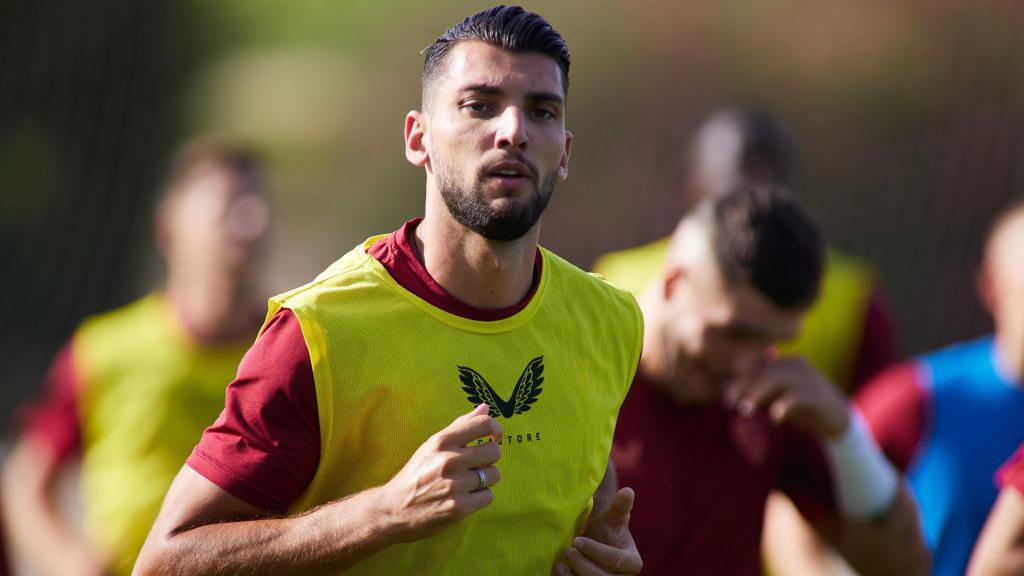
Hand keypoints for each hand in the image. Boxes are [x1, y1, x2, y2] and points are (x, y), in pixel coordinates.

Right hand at [378, 404, 501, 542]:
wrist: (393, 510)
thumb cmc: (416, 475)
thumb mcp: (432, 445)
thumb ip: (460, 426)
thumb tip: (485, 408)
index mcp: (442, 441)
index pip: (483, 424)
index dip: (496, 429)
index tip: (494, 437)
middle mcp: (449, 460)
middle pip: (494, 451)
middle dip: (489, 459)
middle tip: (476, 465)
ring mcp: (455, 485)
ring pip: (493, 475)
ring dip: (485, 480)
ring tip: (467, 483)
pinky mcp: (459, 507)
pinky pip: (488, 496)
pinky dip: (480, 497)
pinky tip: (465, 497)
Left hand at [555, 488, 641, 575]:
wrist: (595, 548)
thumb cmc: (606, 533)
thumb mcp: (612, 519)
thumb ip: (620, 507)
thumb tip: (628, 491)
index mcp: (632, 562)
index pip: (617, 560)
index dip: (597, 551)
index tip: (577, 540)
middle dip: (584, 566)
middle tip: (568, 551)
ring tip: (561, 563)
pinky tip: (560, 571)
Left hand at [724, 356, 849, 438]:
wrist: (838, 423)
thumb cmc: (801, 409)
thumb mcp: (776, 399)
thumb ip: (757, 392)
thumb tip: (727, 390)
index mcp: (787, 363)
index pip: (758, 366)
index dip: (740, 380)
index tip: (726, 397)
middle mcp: (797, 366)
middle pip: (764, 371)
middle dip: (745, 386)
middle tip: (730, 403)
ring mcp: (809, 379)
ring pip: (777, 379)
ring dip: (757, 394)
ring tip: (745, 410)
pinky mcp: (819, 396)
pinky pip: (797, 397)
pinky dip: (783, 406)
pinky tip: (774, 418)